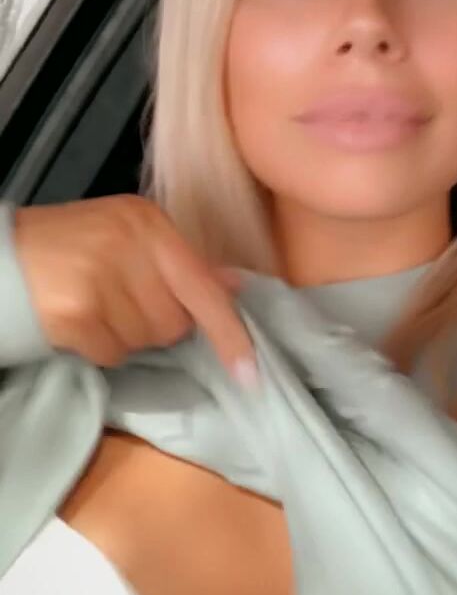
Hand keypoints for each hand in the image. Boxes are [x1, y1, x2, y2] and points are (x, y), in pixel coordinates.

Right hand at [13, 194, 257, 381]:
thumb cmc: (69, 249)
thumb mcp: (127, 238)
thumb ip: (180, 264)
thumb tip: (236, 287)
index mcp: (149, 222)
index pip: (205, 286)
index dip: (231, 333)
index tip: (251, 372)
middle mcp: (129, 243)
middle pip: (175, 321)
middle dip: (154, 325)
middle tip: (118, 302)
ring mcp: (101, 277)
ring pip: (146, 340)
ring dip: (124, 336)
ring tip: (94, 307)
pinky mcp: (76, 311)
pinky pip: (111, 353)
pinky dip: (97, 348)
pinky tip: (77, 322)